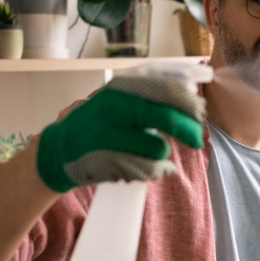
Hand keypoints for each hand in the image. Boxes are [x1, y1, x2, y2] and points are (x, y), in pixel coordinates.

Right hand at [36, 75, 205, 192]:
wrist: (59, 149)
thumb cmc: (97, 124)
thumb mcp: (118, 100)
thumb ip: (150, 98)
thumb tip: (193, 102)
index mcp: (121, 88)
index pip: (166, 90)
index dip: (189, 103)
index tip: (200, 113)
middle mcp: (116, 108)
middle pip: (168, 119)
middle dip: (189, 131)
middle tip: (196, 140)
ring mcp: (111, 136)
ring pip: (159, 148)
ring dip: (160, 155)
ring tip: (143, 153)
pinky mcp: (110, 161)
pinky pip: (147, 169)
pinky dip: (152, 172)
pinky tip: (137, 166)